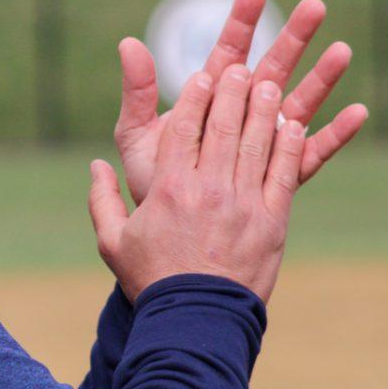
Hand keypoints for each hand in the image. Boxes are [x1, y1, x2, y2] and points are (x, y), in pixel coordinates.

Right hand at [89, 65, 313, 304]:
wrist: (195, 321)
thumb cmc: (151, 279)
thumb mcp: (112, 241)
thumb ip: (100, 199)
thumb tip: (95, 166)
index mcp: (169, 189)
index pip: (184, 129)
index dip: (195, 97)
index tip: (202, 75)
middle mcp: (208, 190)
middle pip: (224, 127)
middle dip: (233, 91)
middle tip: (241, 68)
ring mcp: (244, 205)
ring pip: (258, 144)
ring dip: (265, 110)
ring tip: (269, 84)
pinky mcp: (272, 222)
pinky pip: (284, 175)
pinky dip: (289, 147)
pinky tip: (292, 126)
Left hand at [115, 0, 367, 204]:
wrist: (165, 232)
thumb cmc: (149, 180)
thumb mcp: (136, 134)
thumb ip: (137, 91)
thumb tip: (128, 42)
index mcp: (209, 99)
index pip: (227, 51)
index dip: (241, 22)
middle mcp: (241, 115)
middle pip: (272, 68)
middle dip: (292, 36)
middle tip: (316, 6)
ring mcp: (264, 142)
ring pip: (298, 104)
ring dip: (321, 78)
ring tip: (343, 51)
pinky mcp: (281, 175)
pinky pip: (312, 153)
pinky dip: (335, 135)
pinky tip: (358, 113)